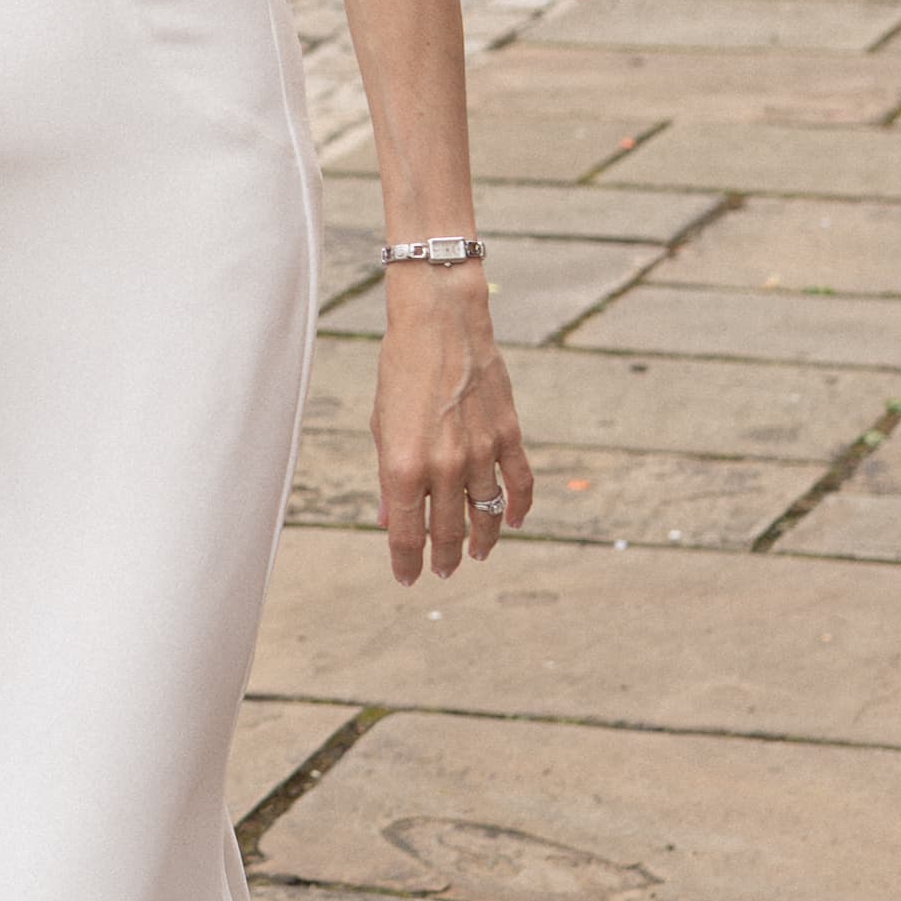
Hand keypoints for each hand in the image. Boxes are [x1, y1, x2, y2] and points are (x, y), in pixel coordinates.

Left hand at [374, 268, 531, 577]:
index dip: (406, 562)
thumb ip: (388, 477)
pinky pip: (519, 484)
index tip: (407, 578)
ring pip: (486, 515)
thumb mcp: (381, 425)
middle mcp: (443, 466)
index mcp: (402, 465)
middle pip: (447, 531)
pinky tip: (514, 523)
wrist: (440, 322)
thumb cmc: (400, 369)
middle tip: (441, 571)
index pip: (405, 534)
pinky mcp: (508, 435)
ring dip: (482, 541)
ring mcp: (480, 452)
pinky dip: (519, 508)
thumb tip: (389, 520)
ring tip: (475, 555)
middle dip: (443, 557)